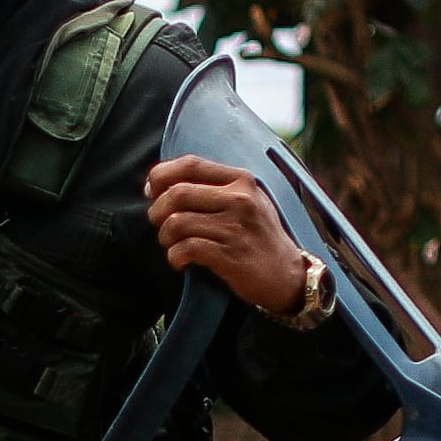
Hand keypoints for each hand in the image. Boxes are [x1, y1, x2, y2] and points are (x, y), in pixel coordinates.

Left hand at [146, 153, 314, 317]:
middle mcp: (240, 199)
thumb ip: (214, 187)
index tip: (152, 191)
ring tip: (172, 244)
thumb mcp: (248, 200)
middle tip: (159, 223)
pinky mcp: (230, 255)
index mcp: (241, 180)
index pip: (190, 164)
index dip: (161, 175)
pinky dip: (175, 256)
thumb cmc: (258, 236)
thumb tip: (161, 184)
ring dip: (165, 236)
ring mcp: (235, 227)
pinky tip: (180, 261)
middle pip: (177, 193)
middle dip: (157, 210)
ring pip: (177, 222)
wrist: (287, 276)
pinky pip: (186, 249)